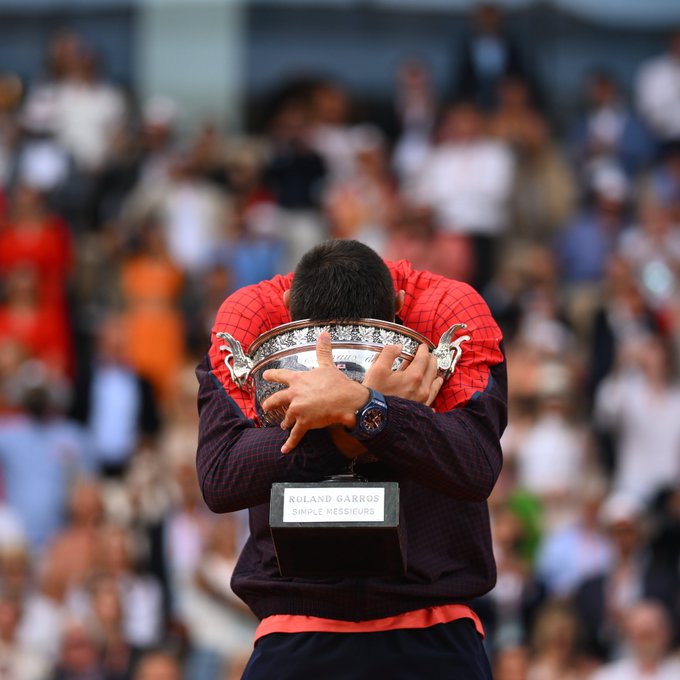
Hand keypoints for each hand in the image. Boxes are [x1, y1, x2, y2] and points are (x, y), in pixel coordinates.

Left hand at [262, 333, 368, 453]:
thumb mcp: (328, 365)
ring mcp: (298, 410)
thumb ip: (323, 351)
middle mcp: (294, 394)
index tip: (264, 375)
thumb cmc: (339, 383)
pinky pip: (294, 435)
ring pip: (286, 418)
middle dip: (270, 404)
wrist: (348, 401)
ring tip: (283, 425)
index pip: (280, 376)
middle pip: (276, 400)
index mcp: (298, 379)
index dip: (271, 375)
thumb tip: (324, 334)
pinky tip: (284, 450)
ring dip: (285, 422)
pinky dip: (289, 444)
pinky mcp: (304, 423)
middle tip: (266, 406)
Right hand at [364, 342, 441, 405]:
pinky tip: (431, 391)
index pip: (423, 358)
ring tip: (434, 371)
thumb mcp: (377, 369)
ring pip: (435, 385)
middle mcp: (422, 389)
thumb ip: (389, 354)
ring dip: (435, 375)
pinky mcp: (420, 410)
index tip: (422, 346)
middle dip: (431, 360)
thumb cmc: (375, 393)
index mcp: (414, 377)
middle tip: (428, 355)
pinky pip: (432, 399)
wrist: (372, 416)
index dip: (423, 350)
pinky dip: (433, 391)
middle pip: (432, 369)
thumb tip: (397, 347)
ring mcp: (422, 401)